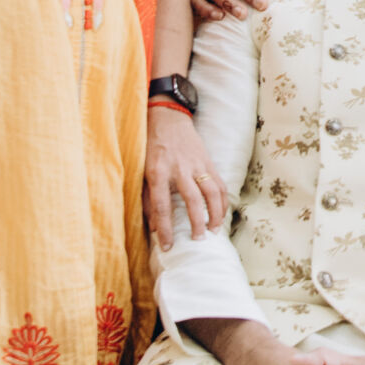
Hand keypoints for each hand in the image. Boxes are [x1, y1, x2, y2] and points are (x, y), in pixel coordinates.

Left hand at [143, 102, 227, 249]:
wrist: (167, 117)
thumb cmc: (150, 147)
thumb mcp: (141, 171)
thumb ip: (147, 198)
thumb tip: (153, 227)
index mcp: (158, 173)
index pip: (162, 206)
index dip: (164, 229)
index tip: (167, 247)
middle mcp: (179, 169)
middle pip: (192, 200)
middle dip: (196, 223)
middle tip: (198, 240)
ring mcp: (196, 164)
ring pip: (211, 192)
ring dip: (214, 214)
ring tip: (214, 231)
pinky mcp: (208, 161)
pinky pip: (219, 184)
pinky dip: (222, 201)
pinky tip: (221, 214)